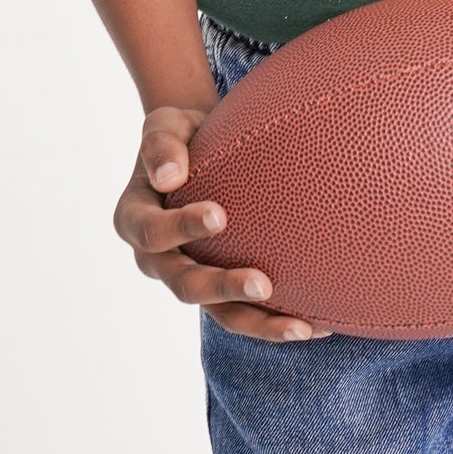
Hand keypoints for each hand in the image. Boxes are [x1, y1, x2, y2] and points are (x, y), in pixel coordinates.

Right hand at [114, 106, 326, 340]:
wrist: (194, 152)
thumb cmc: (181, 135)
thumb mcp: (164, 125)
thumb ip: (161, 144)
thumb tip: (169, 177)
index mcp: (135, 220)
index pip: (153, 232)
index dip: (182, 228)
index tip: (219, 216)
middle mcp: (158, 259)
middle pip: (185, 285)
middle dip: (224, 287)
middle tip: (263, 283)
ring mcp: (191, 278)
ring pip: (221, 313)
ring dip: (259, 323)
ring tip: (301, 328)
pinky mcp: (221, 290)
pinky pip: (247, 312)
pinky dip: (278, 320)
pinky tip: (317, 324)